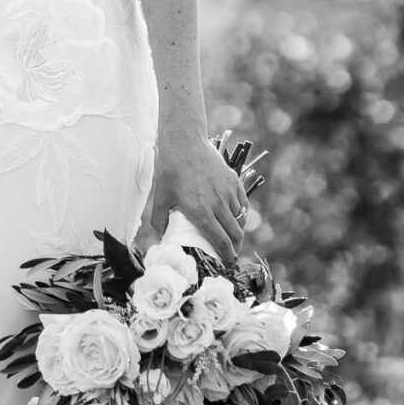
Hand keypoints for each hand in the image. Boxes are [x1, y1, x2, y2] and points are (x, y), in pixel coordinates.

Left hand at [147, 127, 246, 268]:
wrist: (185, 142)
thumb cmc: (170, 170)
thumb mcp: (160, 197)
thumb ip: (159, 220)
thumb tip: (163, 236)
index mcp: (200, 212)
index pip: (220, 241)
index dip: (227, 255)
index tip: (227, 261)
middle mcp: (217, 204)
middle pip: (234, 234)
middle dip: (235, 248)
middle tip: (231, 254)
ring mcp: (228, 192)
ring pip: (240, 220)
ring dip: (238, 232)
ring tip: (233, 238)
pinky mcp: (234, 181)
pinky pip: (244, 204)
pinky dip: (243, 215)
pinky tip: (237, 219)